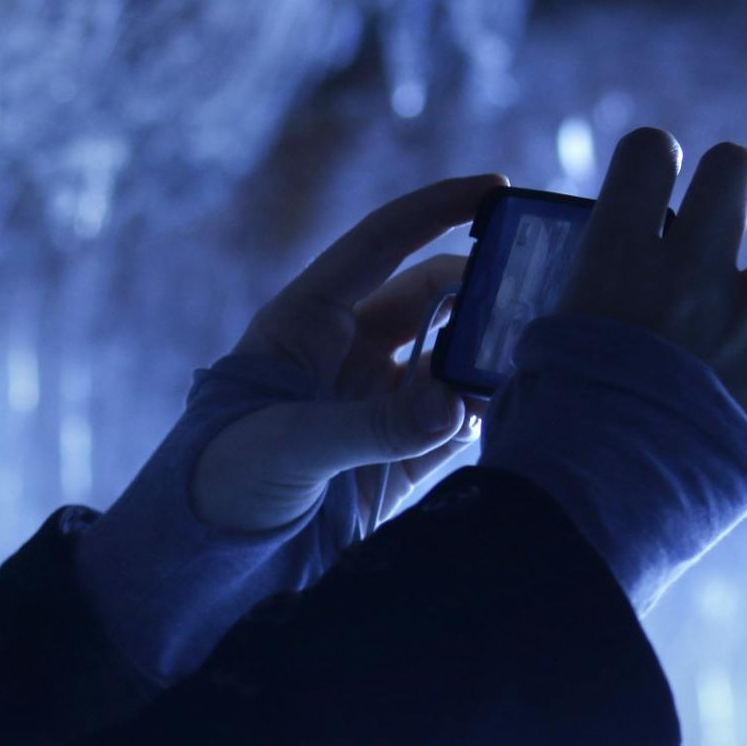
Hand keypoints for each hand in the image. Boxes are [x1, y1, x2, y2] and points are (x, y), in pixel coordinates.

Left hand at [193, 175, 507, 533]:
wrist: (207, 558)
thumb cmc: (221, 482)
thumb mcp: (287, 445)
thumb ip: (372, 427)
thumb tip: (456, 403)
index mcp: (305, 322)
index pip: (379, 246)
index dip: (435, 210)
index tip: (496, 187)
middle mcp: (346, 353)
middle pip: (430, 298)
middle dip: (481, 288)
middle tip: (540, 288)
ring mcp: (375, 402)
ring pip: (451, 359)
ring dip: (490, 355)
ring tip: (540, 354)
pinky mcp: (397, 457)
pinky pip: (455, 422)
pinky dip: (487, 414)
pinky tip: (522, 412)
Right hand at [556, 128, 746, 462]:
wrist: (595, 504)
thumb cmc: (548, 432)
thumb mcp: (538, 349)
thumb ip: (579, 308)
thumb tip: (586, 300)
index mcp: (619, 255)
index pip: (649, 152)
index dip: (652, 161)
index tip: (652, 185)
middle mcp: (693, 271)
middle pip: (736, 168)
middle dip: (730, 187)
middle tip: (718, 223)